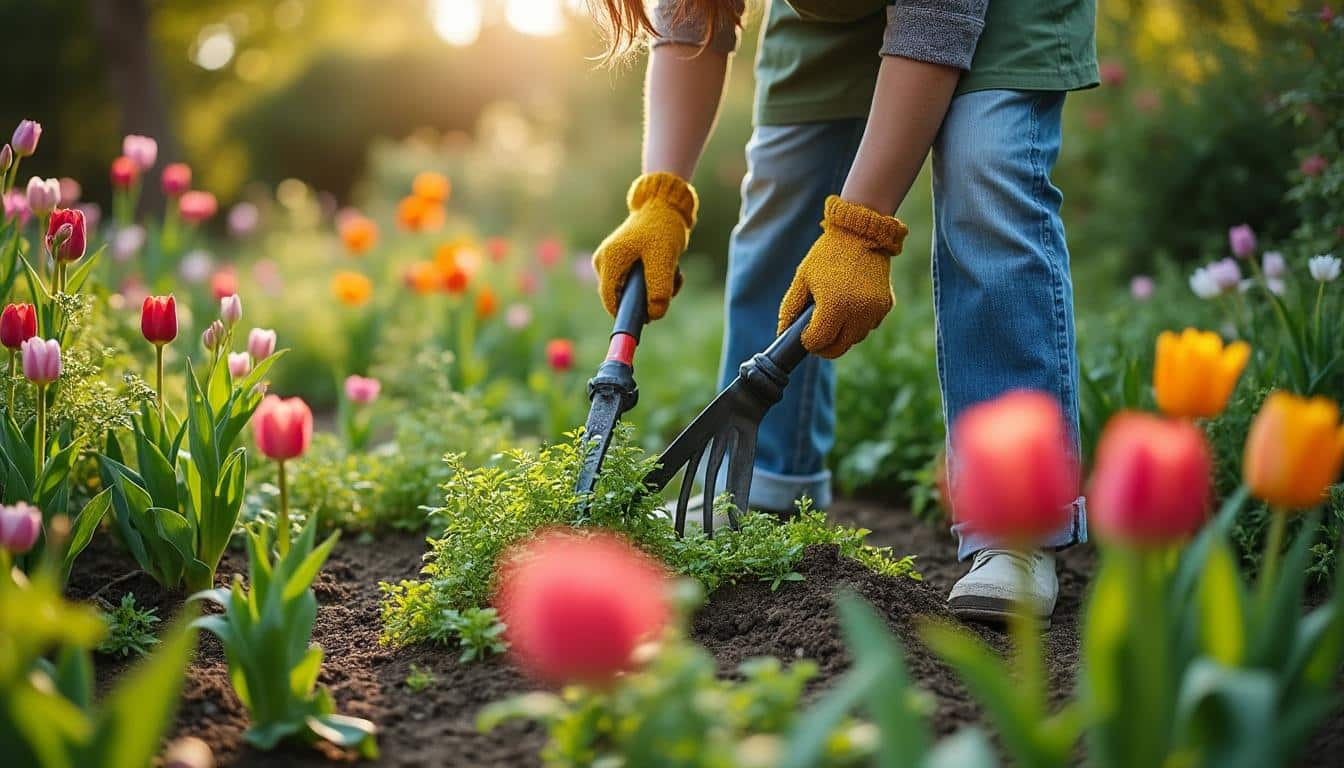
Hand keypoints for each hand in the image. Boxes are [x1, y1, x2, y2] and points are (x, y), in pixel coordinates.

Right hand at [592, 172, 697, 319]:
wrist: (664, 204)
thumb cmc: (662, 227)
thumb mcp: (664, 259)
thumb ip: (659, 289)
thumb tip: (654, 315)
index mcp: (609, 261)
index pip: (611, 301)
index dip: (627, 315)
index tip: (647, 323)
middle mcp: (605, 263)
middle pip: (624, 298)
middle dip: (650, 298)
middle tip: (672, 285)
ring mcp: (613, 263)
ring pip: (634, 292)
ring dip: (658, 289)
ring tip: (675, 272)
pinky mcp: (624, 263)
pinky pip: (639, 283)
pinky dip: (657, 281)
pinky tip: (671, 269)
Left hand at [778, 195, 908, 358]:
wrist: (861, 234)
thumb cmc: (827, 255)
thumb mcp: (803, 278)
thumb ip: (790, 307)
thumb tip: (782, 331)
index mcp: (834, 306)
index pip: (818, 341)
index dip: (808, 343)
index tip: (804, 337)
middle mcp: (857, 313)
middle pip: (839, 348)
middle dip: (825, 347)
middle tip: (816, 340)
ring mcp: (874, 311)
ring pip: (855, 339)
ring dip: (843, 336)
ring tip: (833, 320)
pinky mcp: (886, 305)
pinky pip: (870, 326)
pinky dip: (859, 324)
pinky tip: (851, 308)